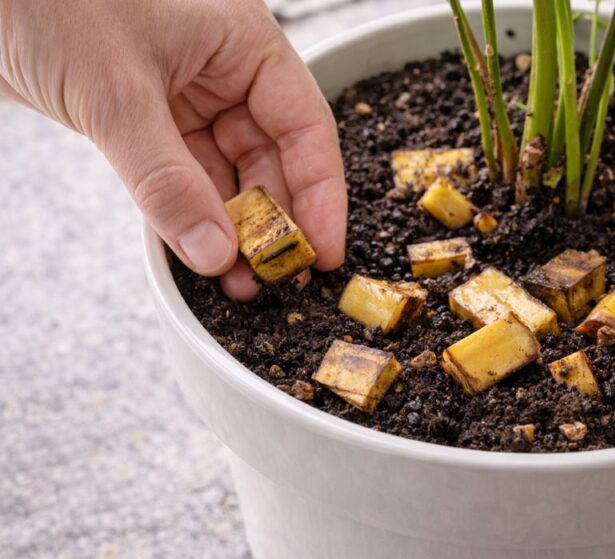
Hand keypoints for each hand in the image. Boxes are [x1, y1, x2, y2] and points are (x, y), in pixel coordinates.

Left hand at [0, 0, 347, 299]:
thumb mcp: (116, 93)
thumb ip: (168, 180)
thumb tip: (215, 251)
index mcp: (243, 43)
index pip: (304, 126)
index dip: (320, 193)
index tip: (321, 250)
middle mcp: (223, 71)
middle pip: (272, 158)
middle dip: (275, 221)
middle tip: (278, 277)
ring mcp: (184, 96)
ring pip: (228, 174)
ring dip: (233, 229)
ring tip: (239, 282)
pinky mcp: (146, 119)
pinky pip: (183, 178)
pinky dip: (190, 217)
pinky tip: (200, 255)